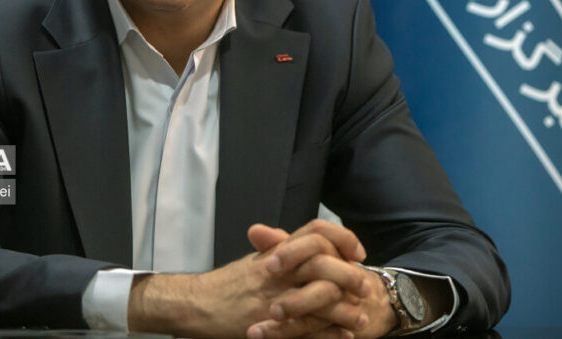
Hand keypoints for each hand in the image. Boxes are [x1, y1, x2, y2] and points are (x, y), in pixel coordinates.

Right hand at [126, 219, 375, 337]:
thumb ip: (278, 248)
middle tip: (365, 287)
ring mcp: (275, 295)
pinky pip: (308, 328)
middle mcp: (279, 269)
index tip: (357, 253)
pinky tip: (342, 336)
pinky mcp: (271, 322)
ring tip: (360, 319)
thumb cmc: (227, 284)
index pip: (317, 232)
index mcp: (277, 251)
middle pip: (324, 262)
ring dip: (345, 309)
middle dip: (349, 275)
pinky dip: (328, 333)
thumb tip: (301, 241)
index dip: (342, 239)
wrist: (197, 304)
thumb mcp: (255, 261)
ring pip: (321, 297)